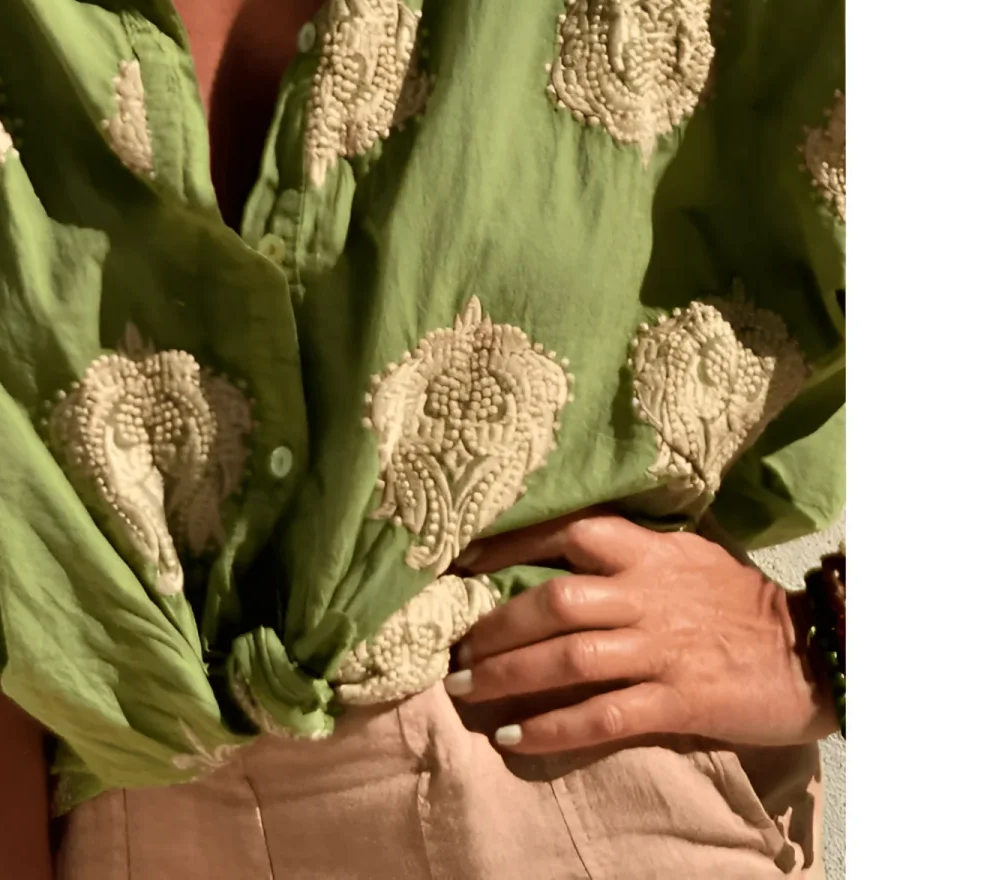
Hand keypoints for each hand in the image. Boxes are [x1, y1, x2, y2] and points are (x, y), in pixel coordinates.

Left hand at [446, 510, 836, 753]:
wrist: (813, 649)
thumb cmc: (738, 602)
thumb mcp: (684, 556)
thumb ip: (627, 551)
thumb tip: (560, 547)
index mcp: (647, 551)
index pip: (568, 532)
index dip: (509, 543)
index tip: (460, 560)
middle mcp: (647, 593)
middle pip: (556, 600)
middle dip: (496, 624)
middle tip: (454, 647)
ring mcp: (662, 647)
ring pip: (571, 656)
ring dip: (511, 674)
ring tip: (465, 689)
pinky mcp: (679, 698)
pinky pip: (605, 714)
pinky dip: (554, 727)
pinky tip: (514, 736)